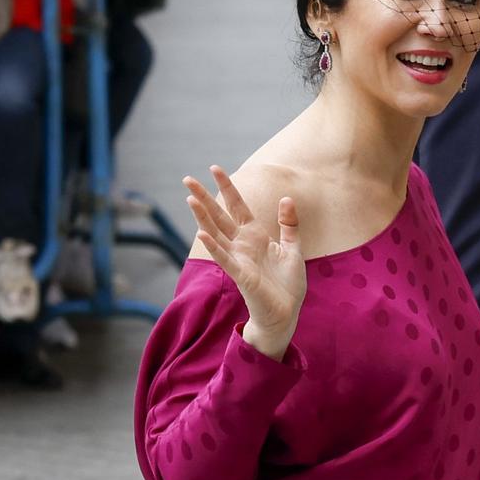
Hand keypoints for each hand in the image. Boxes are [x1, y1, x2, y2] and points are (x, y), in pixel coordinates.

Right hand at [185, 165, 304, 357]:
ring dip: (203, 217)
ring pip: (216, 233)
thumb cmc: (287, 283)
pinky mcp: (240, 275)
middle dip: (204, 198)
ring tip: (189, 199)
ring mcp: (239, 258)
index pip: (237, 206)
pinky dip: (214, 246)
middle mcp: (242, 244)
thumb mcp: (293, 248)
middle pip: (219, 216)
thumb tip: (286, 197)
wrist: (286, 312)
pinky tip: (201, 234)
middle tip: (186, 179)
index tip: (214, 168)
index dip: (227, 187)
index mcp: (255, 235)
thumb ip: (288, 224)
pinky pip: (224, 258)